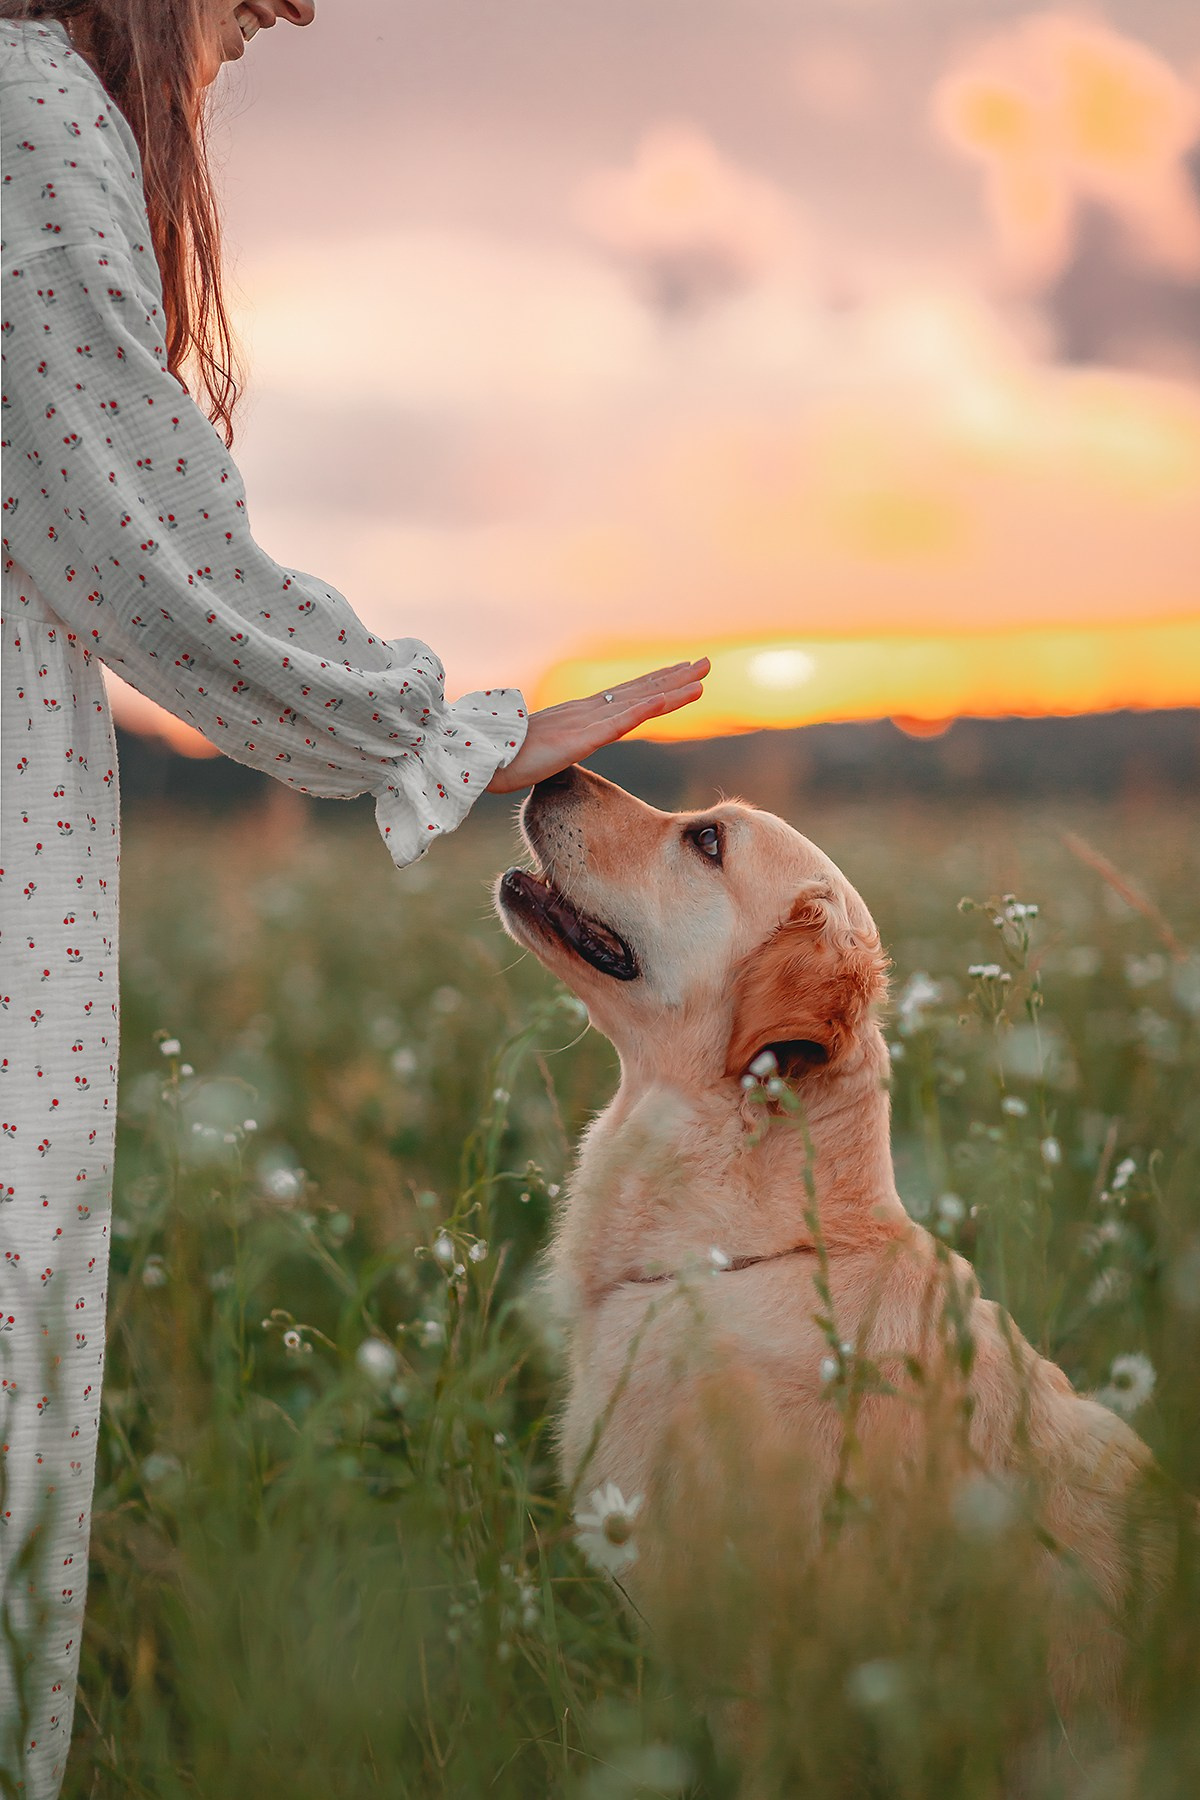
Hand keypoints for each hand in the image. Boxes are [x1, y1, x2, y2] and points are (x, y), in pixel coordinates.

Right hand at [486, 658, 708, 793]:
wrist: (478, 759)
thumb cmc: (499, 759)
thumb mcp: (538, 756)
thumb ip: (553, 754)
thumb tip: (553, 764)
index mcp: (577, 716)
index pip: (624, 696)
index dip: (654, 684)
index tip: (680, 673)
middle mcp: (585, 712)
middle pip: (638, 690)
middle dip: (673, 677)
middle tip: (705, 663)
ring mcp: (584, 722)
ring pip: (638, 701)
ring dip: (672, 689)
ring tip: (702, 677)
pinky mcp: (580, 738)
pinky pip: (620, 721)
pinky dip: (646, 708)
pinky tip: (669, 699)